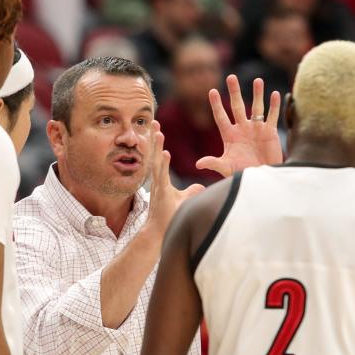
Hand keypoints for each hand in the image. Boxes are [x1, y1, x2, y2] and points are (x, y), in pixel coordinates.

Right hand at [146, 121, 203, 236]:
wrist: (160, 233)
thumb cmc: (169, 217)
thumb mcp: (183, 200)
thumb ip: (191, 192)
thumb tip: (201, 188)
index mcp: (162, 179)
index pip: (160, 156)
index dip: (158, 143)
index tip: (157, 128)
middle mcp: (158, 180)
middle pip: (155, 154)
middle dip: (154, 138)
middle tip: (153, 121)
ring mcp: (158, 185)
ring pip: (156, 162)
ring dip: (157, 146)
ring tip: (158, 131)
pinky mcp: (161, 193)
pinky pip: (162, 176)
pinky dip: (163, 164)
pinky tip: (165, 153)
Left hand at [196, 75, 282, 177]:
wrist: (262, 178)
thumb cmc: (243, 173)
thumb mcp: (227, 168)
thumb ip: (214, 163)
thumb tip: (198, 164)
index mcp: (230, 135)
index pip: (221, 117)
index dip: (216, 105)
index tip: (212, 91)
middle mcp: (242, 128)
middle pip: (237, 106)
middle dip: (234, 92)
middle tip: (231, 77)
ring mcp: (256, 129)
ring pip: (257, 107)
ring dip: (257, 94)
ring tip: (258, 80)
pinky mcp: (270, 132)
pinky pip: (272, 116)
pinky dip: (274, 106)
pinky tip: (274, 94)